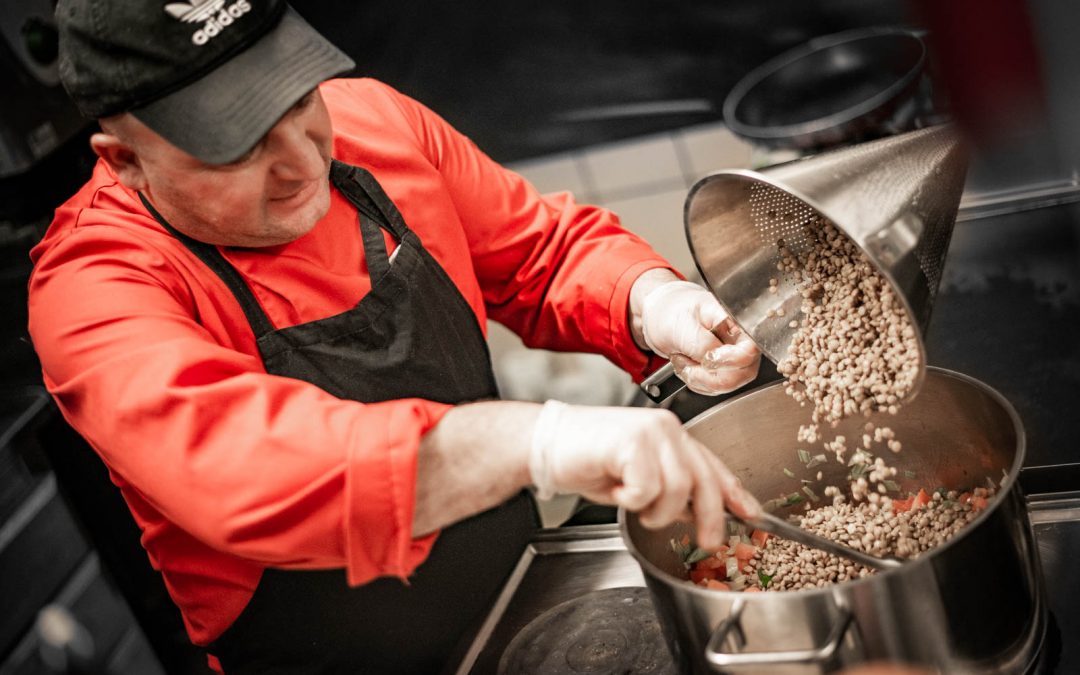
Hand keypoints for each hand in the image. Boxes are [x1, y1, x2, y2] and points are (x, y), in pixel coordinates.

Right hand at [529, 401, 759, 548]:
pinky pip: (648, 487)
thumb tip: (697, 512)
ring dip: (656, 510)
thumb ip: (670, 488)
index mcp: (671, 435)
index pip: (713, 465)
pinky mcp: (631, 441)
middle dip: (710, 518)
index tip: (754, 515)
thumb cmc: (587, 460)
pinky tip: (616, 489)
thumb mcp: (637, 478)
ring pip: (678, 488)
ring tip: (632, 502)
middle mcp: (666, 428)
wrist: (546, 444)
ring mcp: (651, 431)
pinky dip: (632, 499)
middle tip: (706, 541)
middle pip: (704, 481)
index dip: (736, 493)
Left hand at [640, 279, 760, 394]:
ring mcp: (734, 360)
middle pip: (743, 374)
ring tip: (683, 358)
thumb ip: (702, 343)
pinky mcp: (723, 373)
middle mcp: (740, 343)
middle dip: (708, 373)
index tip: (706, 357)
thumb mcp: (683, 323)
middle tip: (686, 358)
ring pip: (726, 385)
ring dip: (697, 377)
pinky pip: (714, 389)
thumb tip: (714, 360)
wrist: (662, 320)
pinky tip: (686, 365)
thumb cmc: (674, 313)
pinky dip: (694, 381)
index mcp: (736, 323)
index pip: (750, 350)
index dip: (729, 360)